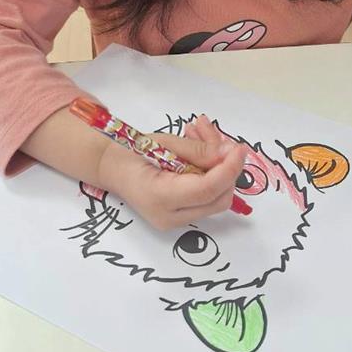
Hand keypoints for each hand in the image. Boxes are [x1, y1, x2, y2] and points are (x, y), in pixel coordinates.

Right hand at [98, 114, 245, 230]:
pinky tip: (198, 145)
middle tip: (223, 142)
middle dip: (227, 170)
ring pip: (215, 198)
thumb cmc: (132, 151)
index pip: (206, 189)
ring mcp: (175, 220)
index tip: (240, 148)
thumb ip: (198, 150)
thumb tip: (229, 152)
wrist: (112, 168)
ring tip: (201, 131)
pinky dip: (209, 172)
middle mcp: (169, 216)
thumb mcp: (166, 143)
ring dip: (217, 166)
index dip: (229, 168)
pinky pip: (206, 196)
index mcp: (160, 197)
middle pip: (217, 199)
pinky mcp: (181, 215)